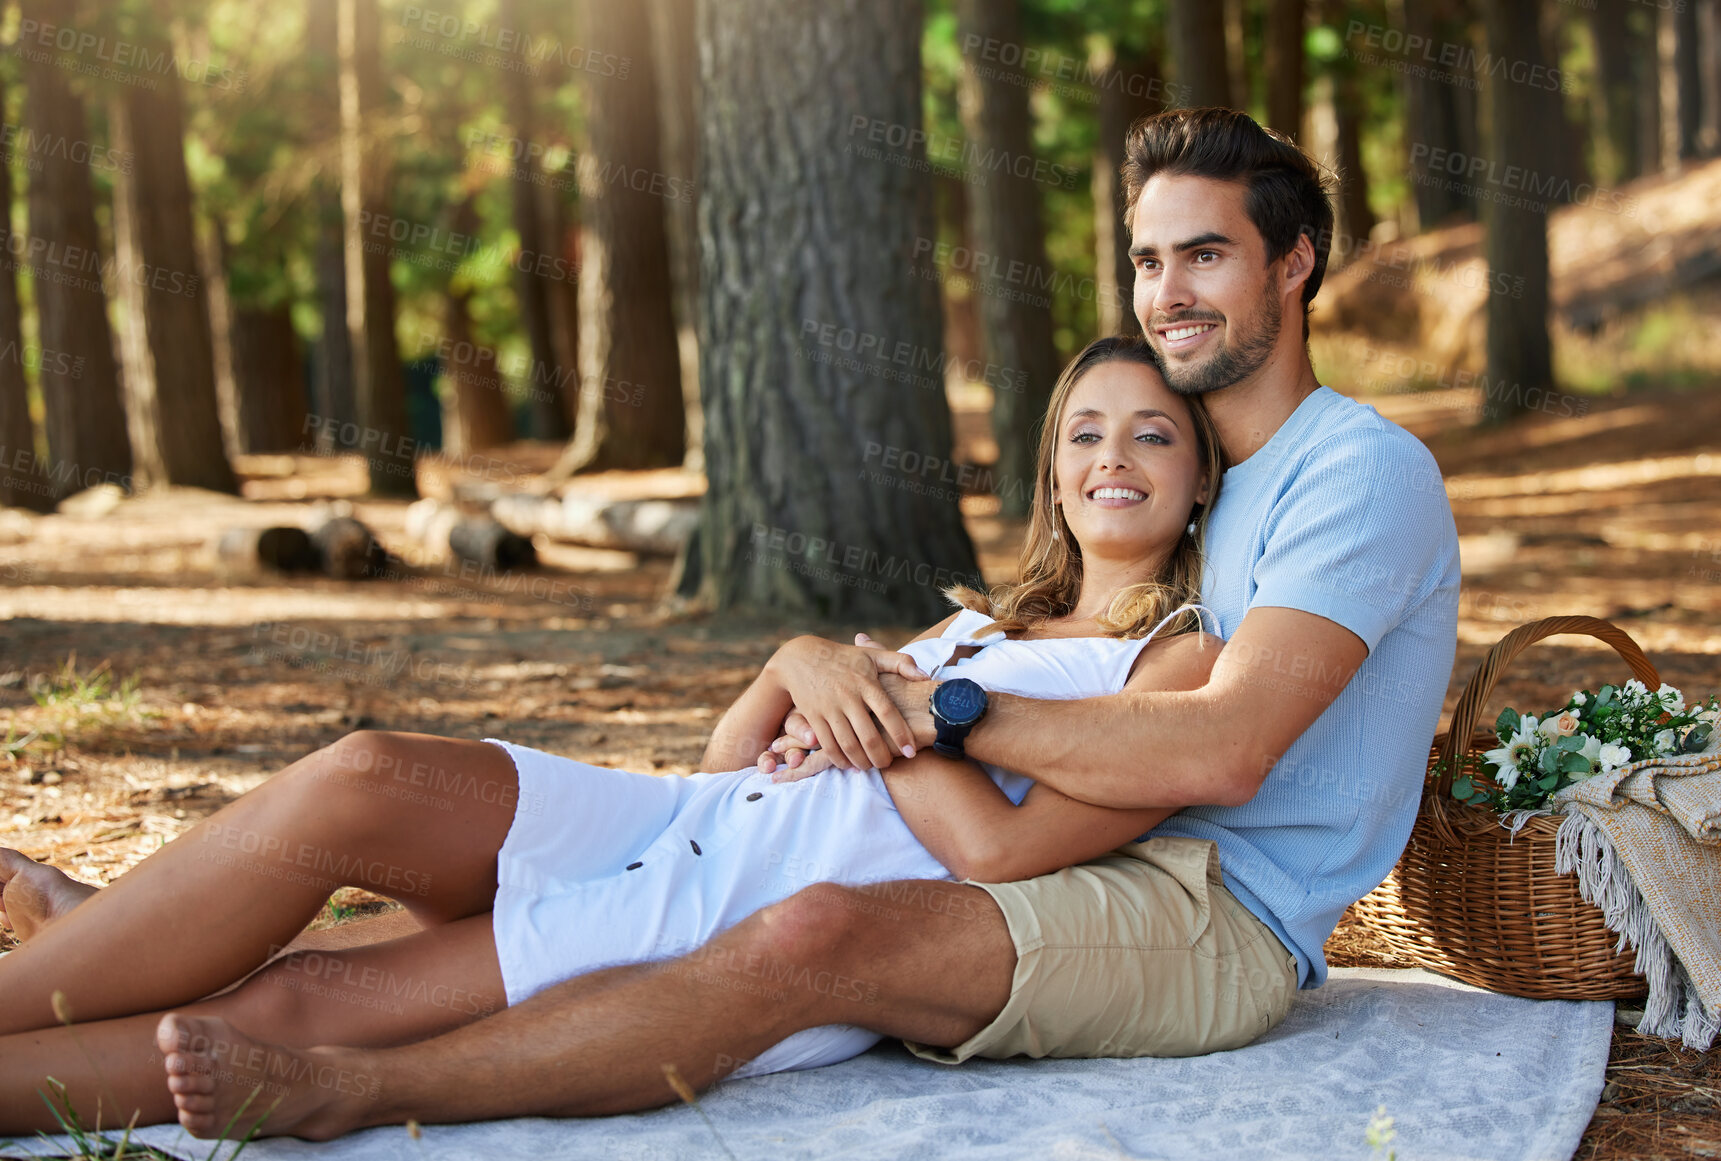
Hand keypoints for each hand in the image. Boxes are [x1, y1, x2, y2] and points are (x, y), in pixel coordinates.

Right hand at [761, 633, 932, 775]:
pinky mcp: (814, 717)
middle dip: (881, 756)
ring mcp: (829, 708)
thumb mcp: (872, 654)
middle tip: (889, 764)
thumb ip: (902, 663)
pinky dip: (840, 760)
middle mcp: (848, 697)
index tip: (910, 752)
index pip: (888, 713)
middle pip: (868, 736)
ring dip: (862, 761)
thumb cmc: (844, 657)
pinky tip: (850, 765)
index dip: (901, 734)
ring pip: (848, 745)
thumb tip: (926, 677)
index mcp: (866, 683)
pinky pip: (828, 745)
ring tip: (872, 767)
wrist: (800, 658)